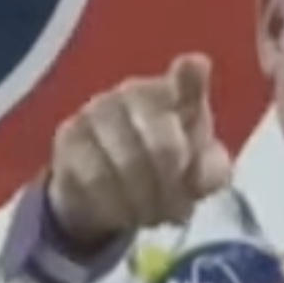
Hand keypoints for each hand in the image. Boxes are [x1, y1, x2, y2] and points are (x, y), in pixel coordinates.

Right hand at [45, 54, 230, 249]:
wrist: (107, 190)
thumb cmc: (164, 166)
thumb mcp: (198, 172)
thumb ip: (212, 170)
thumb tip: (216, 173)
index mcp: (172, 93)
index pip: (187, 78)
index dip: (189, 78)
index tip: (194, 66)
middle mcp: (132, 92)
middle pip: (163, 147)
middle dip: (173, 190)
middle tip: (176, 214)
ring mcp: (95, 111)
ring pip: (126, 167)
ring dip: (144, 204)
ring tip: (151, 216)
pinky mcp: (67, 138)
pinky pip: (94, 180)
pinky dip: (114, 206)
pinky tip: (123, 214)